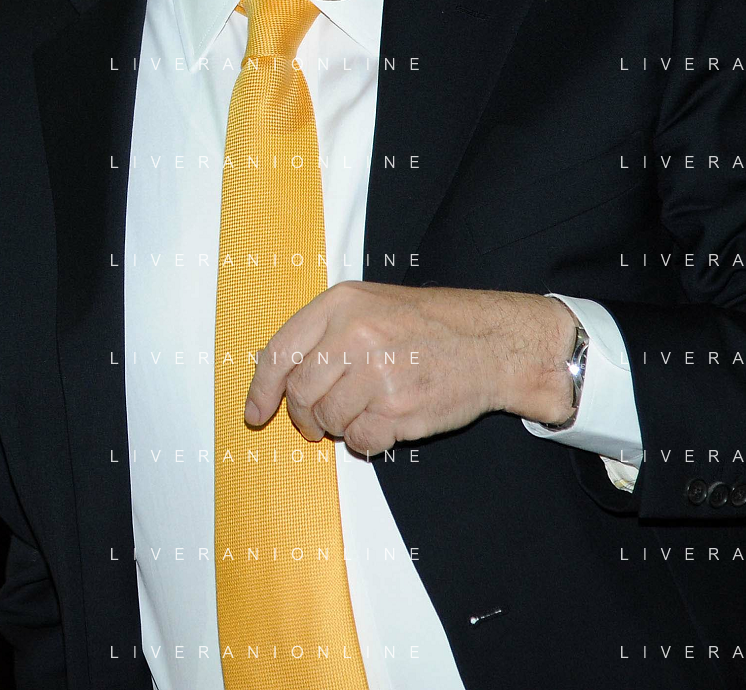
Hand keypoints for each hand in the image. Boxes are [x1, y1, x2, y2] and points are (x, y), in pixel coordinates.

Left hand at [243, 281, 576, 455]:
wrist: (489, 343)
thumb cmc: (431, 325)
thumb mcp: (372, 306)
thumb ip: (326, 333)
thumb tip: (277, 377)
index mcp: (342, 304)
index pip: (280, 353)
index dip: (262, 389)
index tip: (256, 413)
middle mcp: (354, 334)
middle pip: (299, 393)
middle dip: (305, 415)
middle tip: (320, 419)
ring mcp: (376, 372)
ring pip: (328, 421)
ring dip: (341, 425)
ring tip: (369, 408)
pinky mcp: (398, 407)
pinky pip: (359, 442)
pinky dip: (368, 440)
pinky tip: (388, 419)